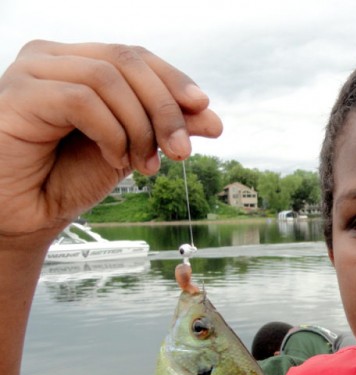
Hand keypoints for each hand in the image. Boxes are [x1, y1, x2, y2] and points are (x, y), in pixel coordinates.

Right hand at [0, 40, 222, 247]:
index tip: (204, 109)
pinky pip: (81, 99)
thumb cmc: (68, 179)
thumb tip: (213, 120)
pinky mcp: (18, 95)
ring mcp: (31, 72)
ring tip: (144, 165)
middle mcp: (51, 57)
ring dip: (138, 126)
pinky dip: (110, 132)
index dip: (173, 80)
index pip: (135, 56)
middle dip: (164, 108)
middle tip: (181, 151)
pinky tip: (114, 159)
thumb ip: (166, 129)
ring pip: (107, 78)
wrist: (27, 215)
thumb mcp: (131, 148)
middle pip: (126, 61)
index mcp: (77, 62)